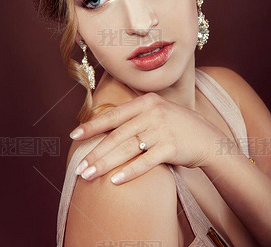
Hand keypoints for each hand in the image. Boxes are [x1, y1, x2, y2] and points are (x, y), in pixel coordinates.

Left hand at [69, 92, 226, 183]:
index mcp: (146, 102)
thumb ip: (135, 118)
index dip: (92, 126)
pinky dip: (129, 171)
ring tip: (89, 175)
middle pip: (117, 135)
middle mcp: (153, 113)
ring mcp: (162, 129)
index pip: (114, 115)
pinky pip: (145, 161)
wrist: (208, 138)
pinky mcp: (171, 147)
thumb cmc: (178, 126)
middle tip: (79, 167)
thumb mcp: (158, 113)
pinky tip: (115, 180)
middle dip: (95, 152)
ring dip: (105, 164)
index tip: (74, 135)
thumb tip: (106, 132)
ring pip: (127, 148)